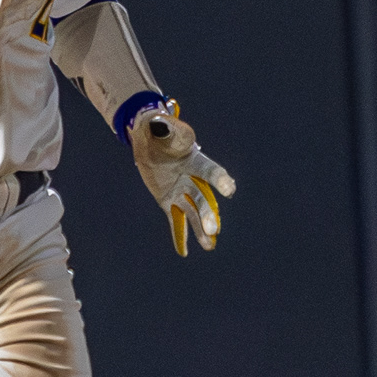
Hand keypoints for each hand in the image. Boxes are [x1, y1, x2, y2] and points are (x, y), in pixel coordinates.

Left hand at [130, 102, 235, 255]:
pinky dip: (179, 235)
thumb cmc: (156, 127)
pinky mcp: (168, 200)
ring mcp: (180, 190)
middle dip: (207, 213)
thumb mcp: (159, 125)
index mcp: (195, 159)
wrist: (147, 137)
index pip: (209, 170)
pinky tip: (185, 251)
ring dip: (200, 228)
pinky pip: (175, 219)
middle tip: (214, 230)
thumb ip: (164, 128)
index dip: (220, 180)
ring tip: (209, 246)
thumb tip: (160, 124)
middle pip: (202, 197)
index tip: (230, 189)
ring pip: (192, 211)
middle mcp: (191, 177)